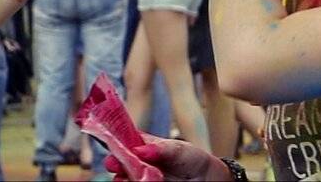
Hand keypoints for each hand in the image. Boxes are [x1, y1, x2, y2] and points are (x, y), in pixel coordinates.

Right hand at [104, 135, 230, 181]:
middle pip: (121, 162)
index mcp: (144, 146)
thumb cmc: (193, 160)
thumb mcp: (180, 149)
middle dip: (116, 163)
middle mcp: (140, 162)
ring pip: (126, 178)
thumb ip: (161, 148)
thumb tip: (140, 148)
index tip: (113, 147)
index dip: (117, 143)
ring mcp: (143, 177)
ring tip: (125, 177)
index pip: (126, 142)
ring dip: (123, 177)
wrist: (207, 180)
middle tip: (114, 164)